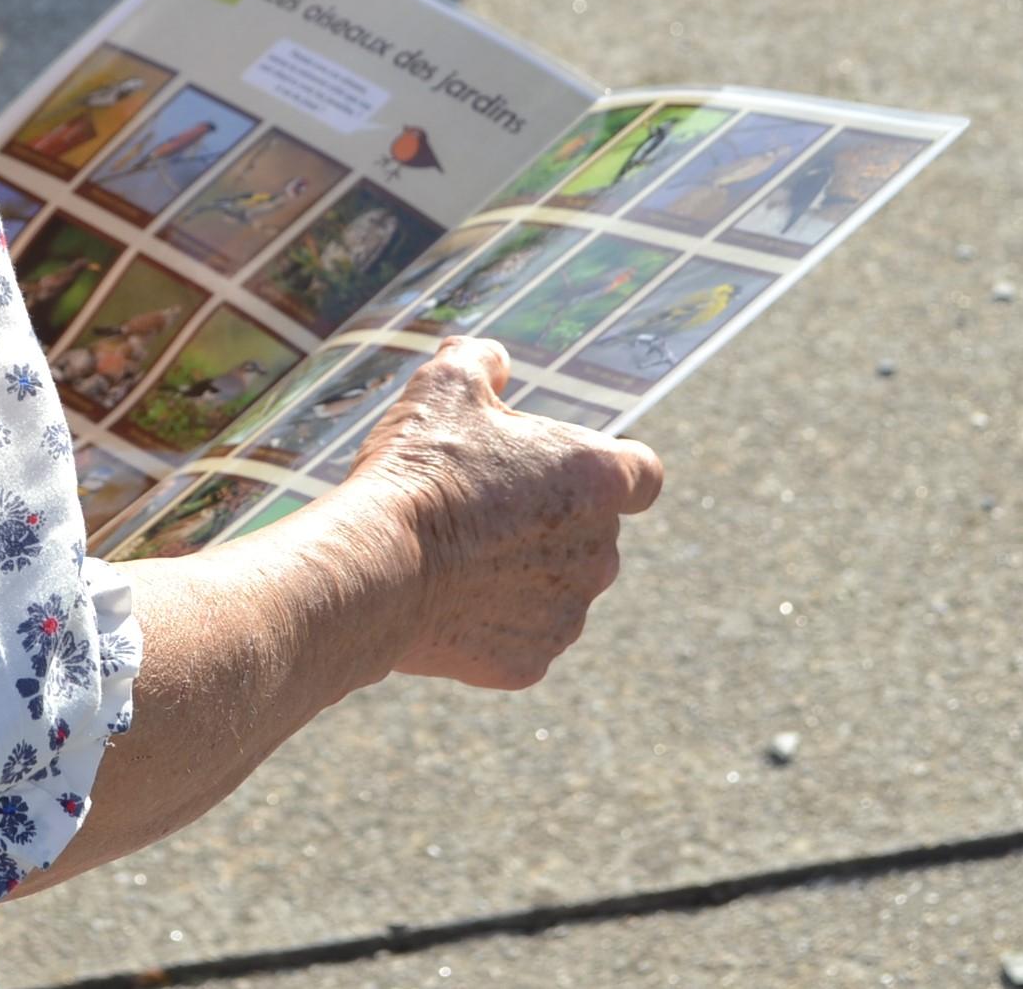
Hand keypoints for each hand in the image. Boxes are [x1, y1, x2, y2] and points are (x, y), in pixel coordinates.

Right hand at [347, 336, 662, 689]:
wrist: (379, 566)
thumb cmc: (421, 469)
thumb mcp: (445, 385)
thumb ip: (481, 361)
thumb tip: (493, 359)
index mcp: (599, 478)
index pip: (642, 474)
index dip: (604, 469)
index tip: (558, 471)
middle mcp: (602, 551)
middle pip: (591, 535)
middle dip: (547, 524)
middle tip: (479, 510)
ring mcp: (568, 613)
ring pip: (556, 589)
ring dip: (521, 575)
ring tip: (454, 558)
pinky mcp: (530, 662)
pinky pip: (519, 637)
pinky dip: (490, 624)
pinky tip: (444, 602)